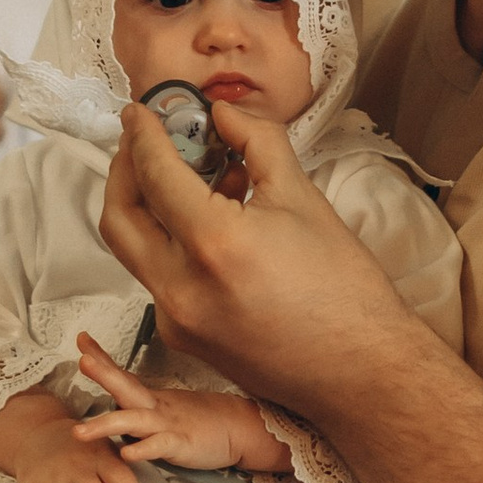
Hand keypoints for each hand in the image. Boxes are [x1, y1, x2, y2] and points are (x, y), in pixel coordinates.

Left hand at [74, 335, 270, 474]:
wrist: (239, 427)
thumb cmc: (199, 419)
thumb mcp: (165, 404)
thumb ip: (140, 399)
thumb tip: (117, 392)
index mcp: (150, 397)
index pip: (122, 374)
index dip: (101, 358)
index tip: (81, 339)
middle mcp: (155, 406)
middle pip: (126, 387)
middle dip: (103, 374)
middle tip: (83, 361)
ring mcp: (167, 424)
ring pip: (133, 420)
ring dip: (106, 424)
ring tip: (80, 431)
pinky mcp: (180, 444)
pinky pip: (159, 447)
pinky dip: (143, 450)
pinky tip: (127, 454)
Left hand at [101, 103, 416, 416]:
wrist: (362, 370)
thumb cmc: (344, 289)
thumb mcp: (303, 197)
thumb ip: (257, 142)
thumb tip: (223, 114)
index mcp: (213, 245)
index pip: (155, 174)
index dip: (143, 135)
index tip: (141, 112)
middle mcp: (181, 288)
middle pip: (120, 217)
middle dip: (124, 171)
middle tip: (143, 142)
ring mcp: (177, 320)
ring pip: (134, 251)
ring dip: (146, 208)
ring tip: (184, 178)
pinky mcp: (184, 338)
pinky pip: (158, 279)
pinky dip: (170, 243)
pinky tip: (205, 223)